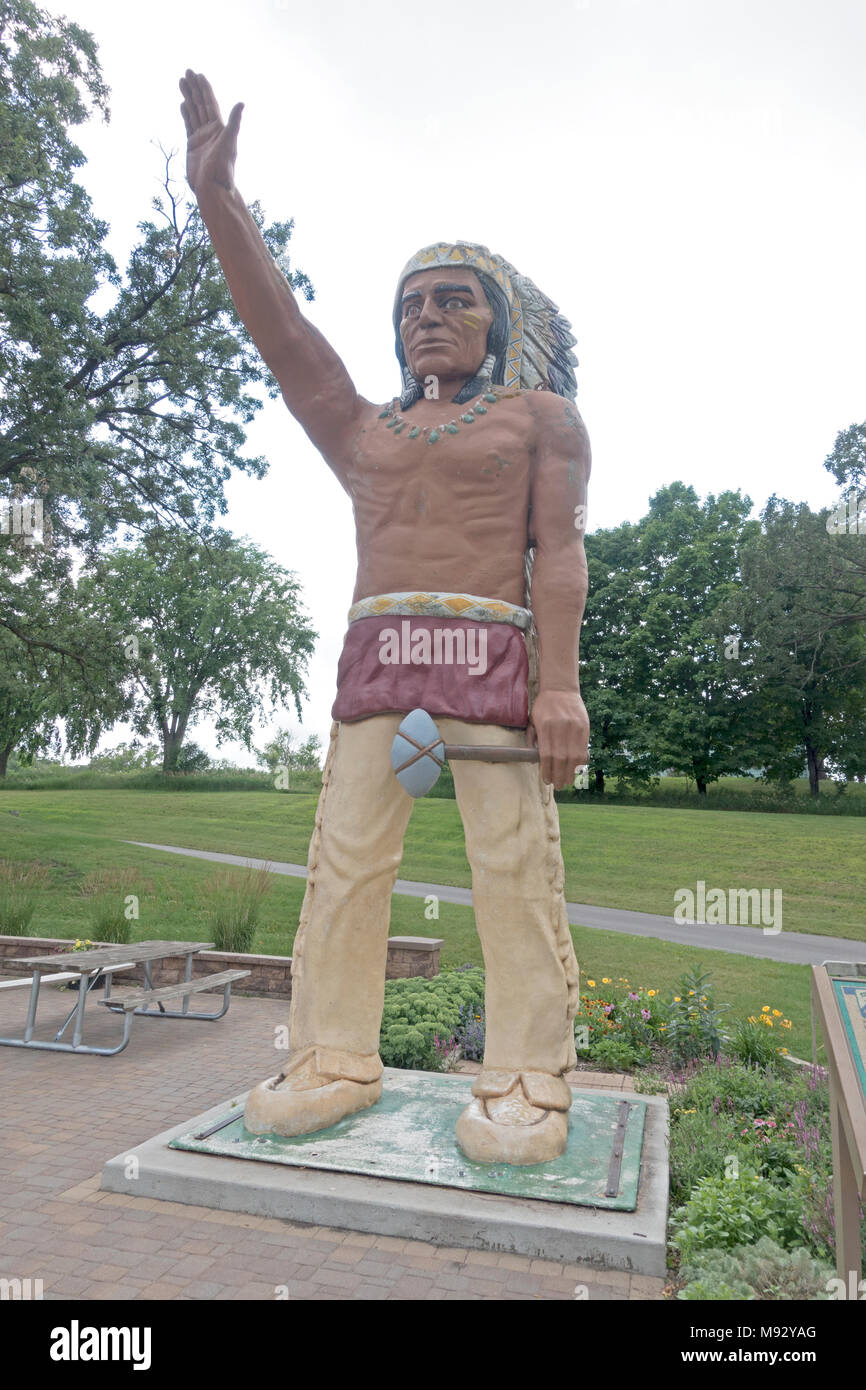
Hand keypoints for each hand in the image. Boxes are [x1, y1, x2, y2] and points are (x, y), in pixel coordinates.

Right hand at [179, 69, 242, 196]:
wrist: (212, 188)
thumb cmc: (222, 169)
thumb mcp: (229, 142)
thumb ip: (234, 122)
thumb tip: (241, 103)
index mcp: (219, 128)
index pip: (210, 103)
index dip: (204, 88)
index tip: (198, 75)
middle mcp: (211, 130)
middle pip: (200, 103)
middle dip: (194, 88)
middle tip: (187, 71)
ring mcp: (201, 137)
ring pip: (193, 112)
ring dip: (188, 97)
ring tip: (181, 81)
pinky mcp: (193, 145)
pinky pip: (189, 125)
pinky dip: (186, 114)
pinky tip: (183, 104)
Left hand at [527, 689, 588, 788]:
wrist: (561, 689)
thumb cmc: (544, 706)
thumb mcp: (533, 719)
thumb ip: (533, 738)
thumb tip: (533, 759)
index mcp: (546, 727)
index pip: (547, 755)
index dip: (547, 770)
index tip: (546, 780)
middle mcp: (561, 728)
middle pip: (561, 758)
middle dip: (560, 775)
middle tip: (558, 786)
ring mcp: (574, 727)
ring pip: (574, 756)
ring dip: (571, 772)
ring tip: (567, 781)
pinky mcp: (584, 727)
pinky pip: (583, 748)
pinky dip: (581, 761)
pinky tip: (576, 768)